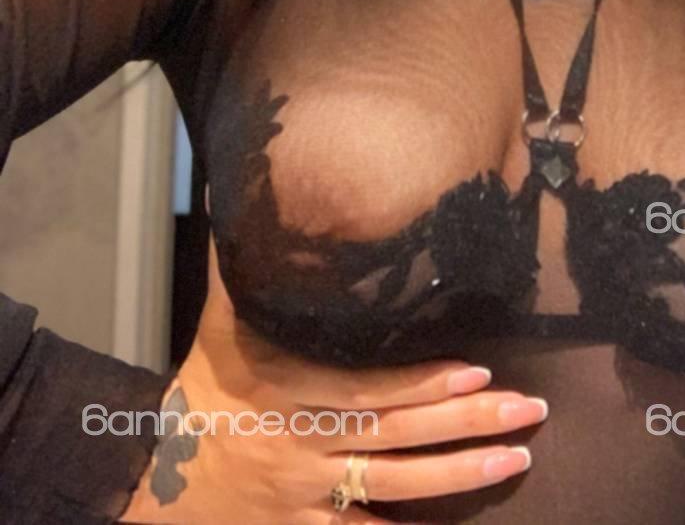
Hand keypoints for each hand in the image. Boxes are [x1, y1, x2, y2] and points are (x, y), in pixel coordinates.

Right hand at [119, 236, 545, 522]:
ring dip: (461, 476)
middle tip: (528, 409)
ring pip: (397, 490)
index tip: (479, 370)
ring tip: (517, 459)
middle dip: (469, 425)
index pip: (370, 390)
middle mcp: (308, 447)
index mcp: (293, 391)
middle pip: (401, 438)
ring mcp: (310, 496)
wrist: (155, 479)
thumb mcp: (223, 324)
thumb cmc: (202, 390)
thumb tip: (254, 193)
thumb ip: (248, 268)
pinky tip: (457, 524)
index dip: (426, 384)